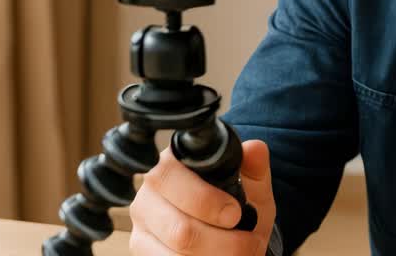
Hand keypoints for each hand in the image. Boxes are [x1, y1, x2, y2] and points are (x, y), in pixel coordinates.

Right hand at [129, 139, 275, 255]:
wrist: (230, 235)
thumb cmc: (236, 203)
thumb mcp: (252, 184)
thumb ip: (254, 167)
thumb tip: (254, 148)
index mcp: (170, 165)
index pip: (170, 176)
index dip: (206, 200)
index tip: (235, 214)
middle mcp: (148, 195)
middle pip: (180, 229)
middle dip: (223, 241)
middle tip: (248, 241)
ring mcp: (141, 227)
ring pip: (179, 253)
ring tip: (242, 251)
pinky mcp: (142, 250)